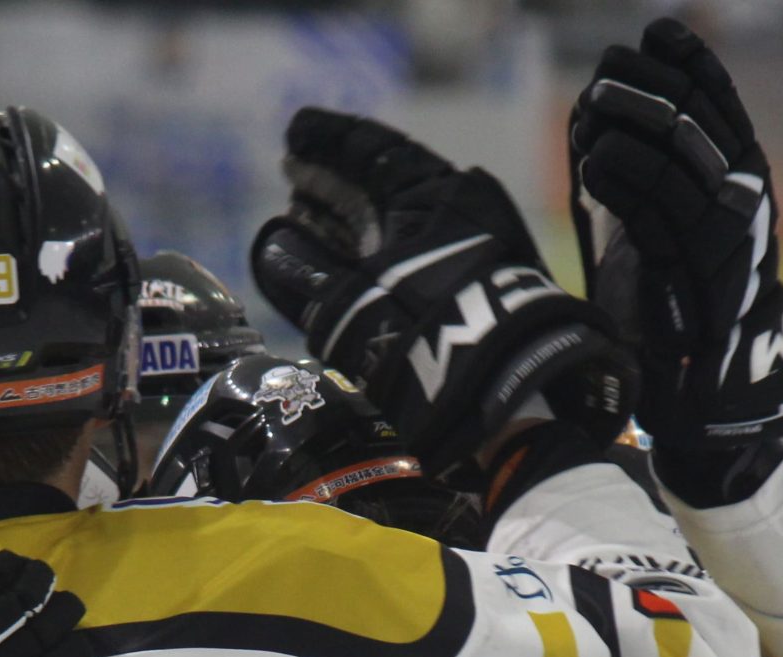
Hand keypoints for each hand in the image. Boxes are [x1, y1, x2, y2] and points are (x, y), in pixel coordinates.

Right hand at [250, 108, 635, 479]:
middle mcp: (459, 211)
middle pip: (386, 184)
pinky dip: (378, 254)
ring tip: (306, 217)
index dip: (328, 139)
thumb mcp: (354, 307)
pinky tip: (346, 263)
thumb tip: (272, 244)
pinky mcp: (477, 289)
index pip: (374, 149)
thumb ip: (306, 276)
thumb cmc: (427, 338)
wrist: (510, 396)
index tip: (294, 133)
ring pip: (402, 221)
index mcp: (434, 193)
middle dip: (336, 180)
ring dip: (354, 220)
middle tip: (292, 172)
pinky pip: (417, 255)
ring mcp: (472, 249)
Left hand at [568, 18, 782, 506]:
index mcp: (741, 186)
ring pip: (684, 166)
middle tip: (611, 67)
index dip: (694, 67)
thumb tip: (595, 110)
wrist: (704, 396)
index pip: (723, 110)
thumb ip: (637, 174)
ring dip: (635, 128)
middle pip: (702, 127)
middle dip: (655, 89)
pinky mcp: (700, 281)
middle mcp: (744, 208)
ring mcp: (726, 244)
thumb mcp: (653, 229)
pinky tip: (591, 160)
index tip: (658, 33)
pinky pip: (661, 220)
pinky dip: (624, 184)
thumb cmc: (670, 310)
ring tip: (593, 105)